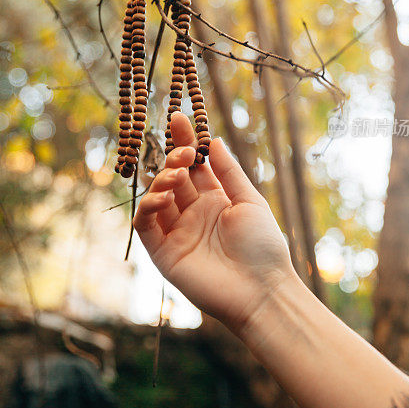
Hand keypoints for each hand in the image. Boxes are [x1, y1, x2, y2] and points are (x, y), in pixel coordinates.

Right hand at [133, 112, 294, 332]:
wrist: (262, 290)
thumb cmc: (263, 246)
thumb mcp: (249, 201)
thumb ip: (229, 172)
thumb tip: (214, 140)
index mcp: (215, 201)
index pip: (193, 166)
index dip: (185, 141)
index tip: (179, 117)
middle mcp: (193, 214)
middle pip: (173, 177)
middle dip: (173, 158)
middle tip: (182, 150)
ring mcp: (176, 233)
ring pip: (156, 198)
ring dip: (161, 181)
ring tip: (176, 175)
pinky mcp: (163, 254)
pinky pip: (145, 226)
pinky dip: (147, 207)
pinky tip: (162, 198)